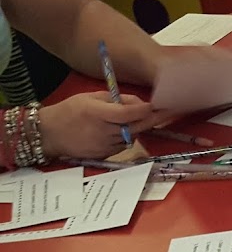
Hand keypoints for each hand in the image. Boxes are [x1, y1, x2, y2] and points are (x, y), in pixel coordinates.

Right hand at [37, 92, 154, 159]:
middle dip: (151, 119)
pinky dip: (126, 138)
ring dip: (136, 128)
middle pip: (136, 127)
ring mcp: (105, 145)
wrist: (49, 134)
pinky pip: (124, 145)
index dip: (145, 110)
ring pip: (132, 136)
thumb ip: (117, 99)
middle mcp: (103, 131)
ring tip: (129, 120)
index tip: (154, 105)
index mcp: (98, 113)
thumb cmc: (70, 111)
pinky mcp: (105, 155)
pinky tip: (117, 131)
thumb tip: (140, 103)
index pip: (129, 113)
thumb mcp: (91, 97)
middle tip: (163, 113)